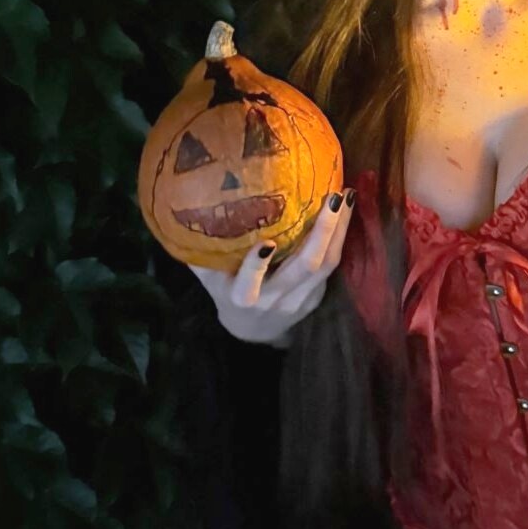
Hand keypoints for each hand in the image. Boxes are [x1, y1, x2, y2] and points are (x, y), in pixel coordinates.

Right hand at [187, 189, 355, 346]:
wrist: (254, 333)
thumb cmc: (227, 294)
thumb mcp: (211, 279)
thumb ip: (201, 253)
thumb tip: (181, 211)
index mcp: (243, 299)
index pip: (249, 287)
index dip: (257, 267)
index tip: (266, 243)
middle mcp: (274, 301)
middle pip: (304, 269)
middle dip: (322, 233)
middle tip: (333, 198)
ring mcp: (300, 301)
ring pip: (327, 265)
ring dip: (340, 229)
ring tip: (345, 196)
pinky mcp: (317, 298)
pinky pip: (333, 266)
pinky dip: (341, 237)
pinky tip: (346, 211)